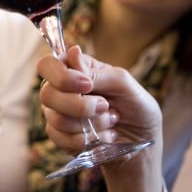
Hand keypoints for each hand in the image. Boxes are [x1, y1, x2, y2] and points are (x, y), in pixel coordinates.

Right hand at [37, 45, 162, 156]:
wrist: (144, 137)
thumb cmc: (135, 105)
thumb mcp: (123, 83)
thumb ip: (96, 71)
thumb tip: (72, 51)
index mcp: (73, 70)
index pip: (47, 65)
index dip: (61, 76)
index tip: (87, 85)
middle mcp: (60, 91)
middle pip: (47, 95)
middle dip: (80, 105)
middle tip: (105, 106)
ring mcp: (58, 114)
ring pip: (57, 120)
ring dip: (91, 124)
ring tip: (111, 121)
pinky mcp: (61, 137)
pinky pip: (61, 139)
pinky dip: (88, 140)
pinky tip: (104, 136)